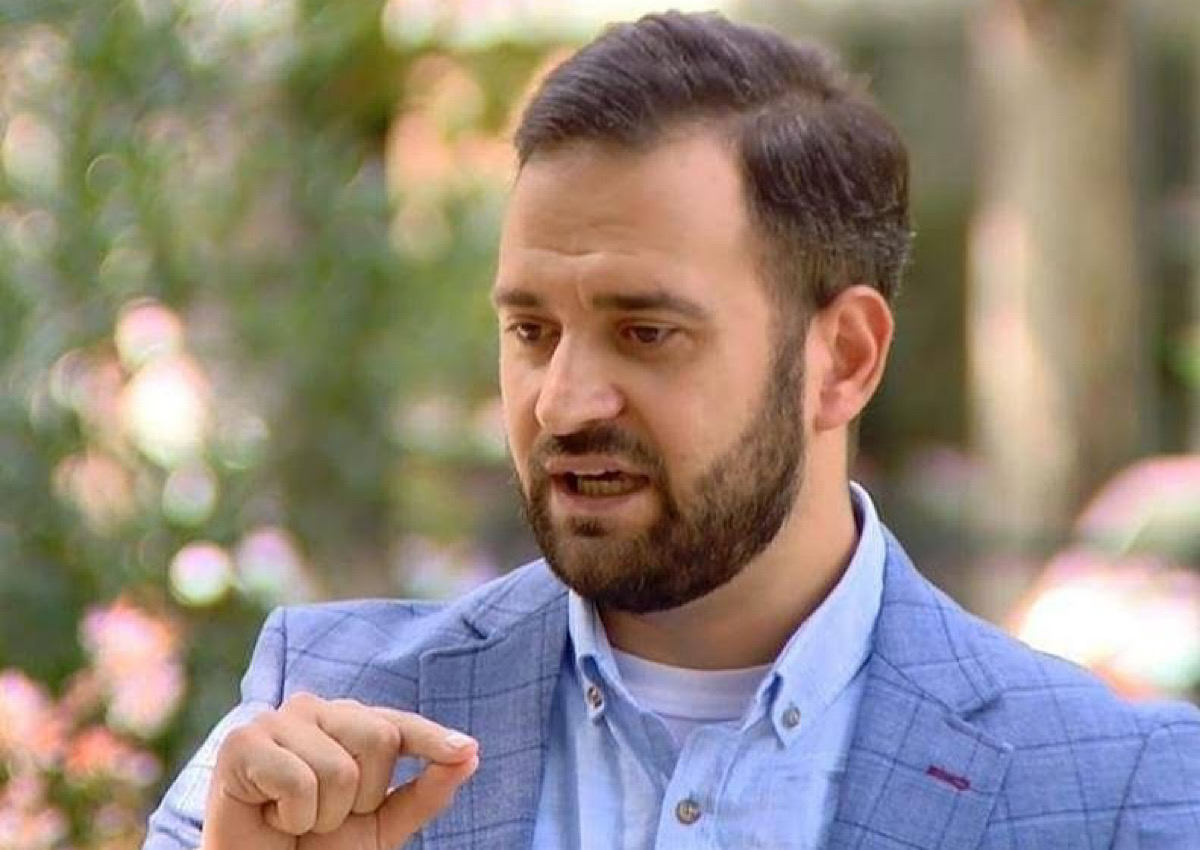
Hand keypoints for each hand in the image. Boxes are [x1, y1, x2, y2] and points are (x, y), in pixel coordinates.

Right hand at [202, 693, 478, 849]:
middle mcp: (313, 710)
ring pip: (340, 769)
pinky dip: (292, 817)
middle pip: (378, 739)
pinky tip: (271, 816)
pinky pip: (299, 782)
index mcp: (346, 722)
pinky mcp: (242, 743)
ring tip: (294, 818)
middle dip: (363, 798)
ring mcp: (276, 721)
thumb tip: (470, 755)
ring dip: (323, 815)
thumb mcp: (380, 825)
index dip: (433, 738)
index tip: (466, 750)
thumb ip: (424, 792)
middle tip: (324, 816)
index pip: (398, 724)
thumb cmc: (314, 846)